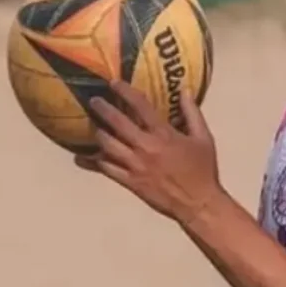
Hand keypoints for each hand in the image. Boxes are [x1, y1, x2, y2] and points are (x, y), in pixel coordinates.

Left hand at [76, 81, 225, 225]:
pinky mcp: (130, 182)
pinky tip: (82, 157)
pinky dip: (92, 162)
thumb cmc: (203, 169)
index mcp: (163, 134)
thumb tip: (183, 90)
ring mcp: (135, 165)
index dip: (125, 91)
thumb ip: (192, 113)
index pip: (140, 106)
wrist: (198, 204)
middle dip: (103, 109)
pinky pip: (106, 169)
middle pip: (117, 123)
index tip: (113, 83)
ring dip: (98, 133)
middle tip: (94, 101)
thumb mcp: (204, 138)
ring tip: (93, 126)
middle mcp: (145, 147)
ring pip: (108, 145)